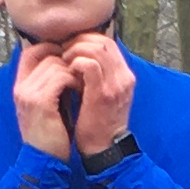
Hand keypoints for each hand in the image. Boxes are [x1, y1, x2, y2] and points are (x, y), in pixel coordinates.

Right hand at [12, 42, 75, 159]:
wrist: (44, 162)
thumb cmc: (51, 136)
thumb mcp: (47, 106)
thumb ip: (51, 85)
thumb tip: (68, 64)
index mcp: (20, 87)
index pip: (30, 52)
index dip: (51, 48)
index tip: (70, 57)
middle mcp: (20, 87)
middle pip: (45, 54)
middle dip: (67, 60)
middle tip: (81, 71)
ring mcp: (28, 93)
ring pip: (55, 63)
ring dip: (73, 70)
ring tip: (83, 83)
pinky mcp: (40, 101)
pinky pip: (61, 77)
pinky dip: (74, 80)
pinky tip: (81, 90)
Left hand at [61, 34, 135, 154]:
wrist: (105, 149)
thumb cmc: (99, 123)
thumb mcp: (105, 95)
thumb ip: (99, 76)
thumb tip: (81, 56)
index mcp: (125, 76)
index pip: (108, 43)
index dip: (87, 39)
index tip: (71, 47)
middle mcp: (124, 77)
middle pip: (103, 41)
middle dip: (80, 41)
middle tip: (64, 50)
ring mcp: (116, 85)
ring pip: (97, 48)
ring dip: (76, 50)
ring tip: (64, 60)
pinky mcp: (103, 93)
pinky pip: (89, 65)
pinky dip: (76, 62)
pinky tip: (67, 71)